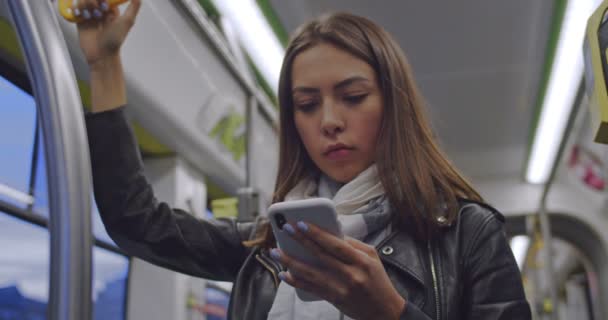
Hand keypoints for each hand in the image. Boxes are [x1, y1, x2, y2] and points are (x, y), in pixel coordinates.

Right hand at [73, 0, 140, 67]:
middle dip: (92, 0)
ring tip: (89, 16)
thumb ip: (133, 7)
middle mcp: (100, 11)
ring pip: (82, 0)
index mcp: (112, 10)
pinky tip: (81, 16)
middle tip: (96, 11)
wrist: (101, 54)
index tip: (104, 5)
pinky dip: (76, 9)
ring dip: (84, 4)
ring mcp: (89, 16)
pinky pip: (74, 8)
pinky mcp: (79, 21)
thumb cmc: (115, 40)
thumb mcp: (127, 22)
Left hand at [270, 222, 405, 319]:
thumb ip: (352, 244)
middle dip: (300, 240)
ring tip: (276, 251)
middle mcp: (351, 275)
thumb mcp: (372, 257)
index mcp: (361, 261)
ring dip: (290, 261)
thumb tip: (331, 231)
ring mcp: (341, 289)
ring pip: (310, 273)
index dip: (317, 234)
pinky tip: (284, 274)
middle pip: (320, 255)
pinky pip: (311, 288)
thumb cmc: (377, 280)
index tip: (302, 224)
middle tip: (285, 229)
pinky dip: (296, 281)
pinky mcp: (334, 299)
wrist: (385, 311)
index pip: (335, 244)